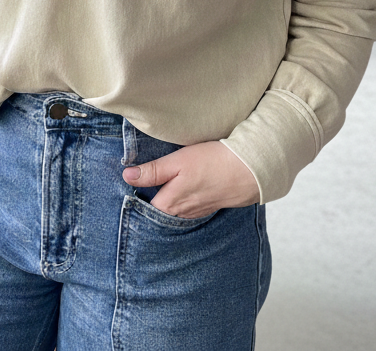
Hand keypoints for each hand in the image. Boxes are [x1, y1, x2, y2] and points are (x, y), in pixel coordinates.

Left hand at [122, 141, 259, 217]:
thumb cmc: (211, 163)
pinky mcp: (208, 206)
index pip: (144, 209)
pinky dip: (182, 202)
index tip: (131, 186)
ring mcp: (196, 212)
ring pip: (174, 212)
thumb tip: (127, 176)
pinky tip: (184, 190)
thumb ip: (153, 171)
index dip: (137, 198)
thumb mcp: (177, 161)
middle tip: (144, 186)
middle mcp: (181, 213)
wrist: (248, 171)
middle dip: (150, 202)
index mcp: (170, 203)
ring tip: (161, 187)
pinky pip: (188, 210)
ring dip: (167, 202)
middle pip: (159, 213)